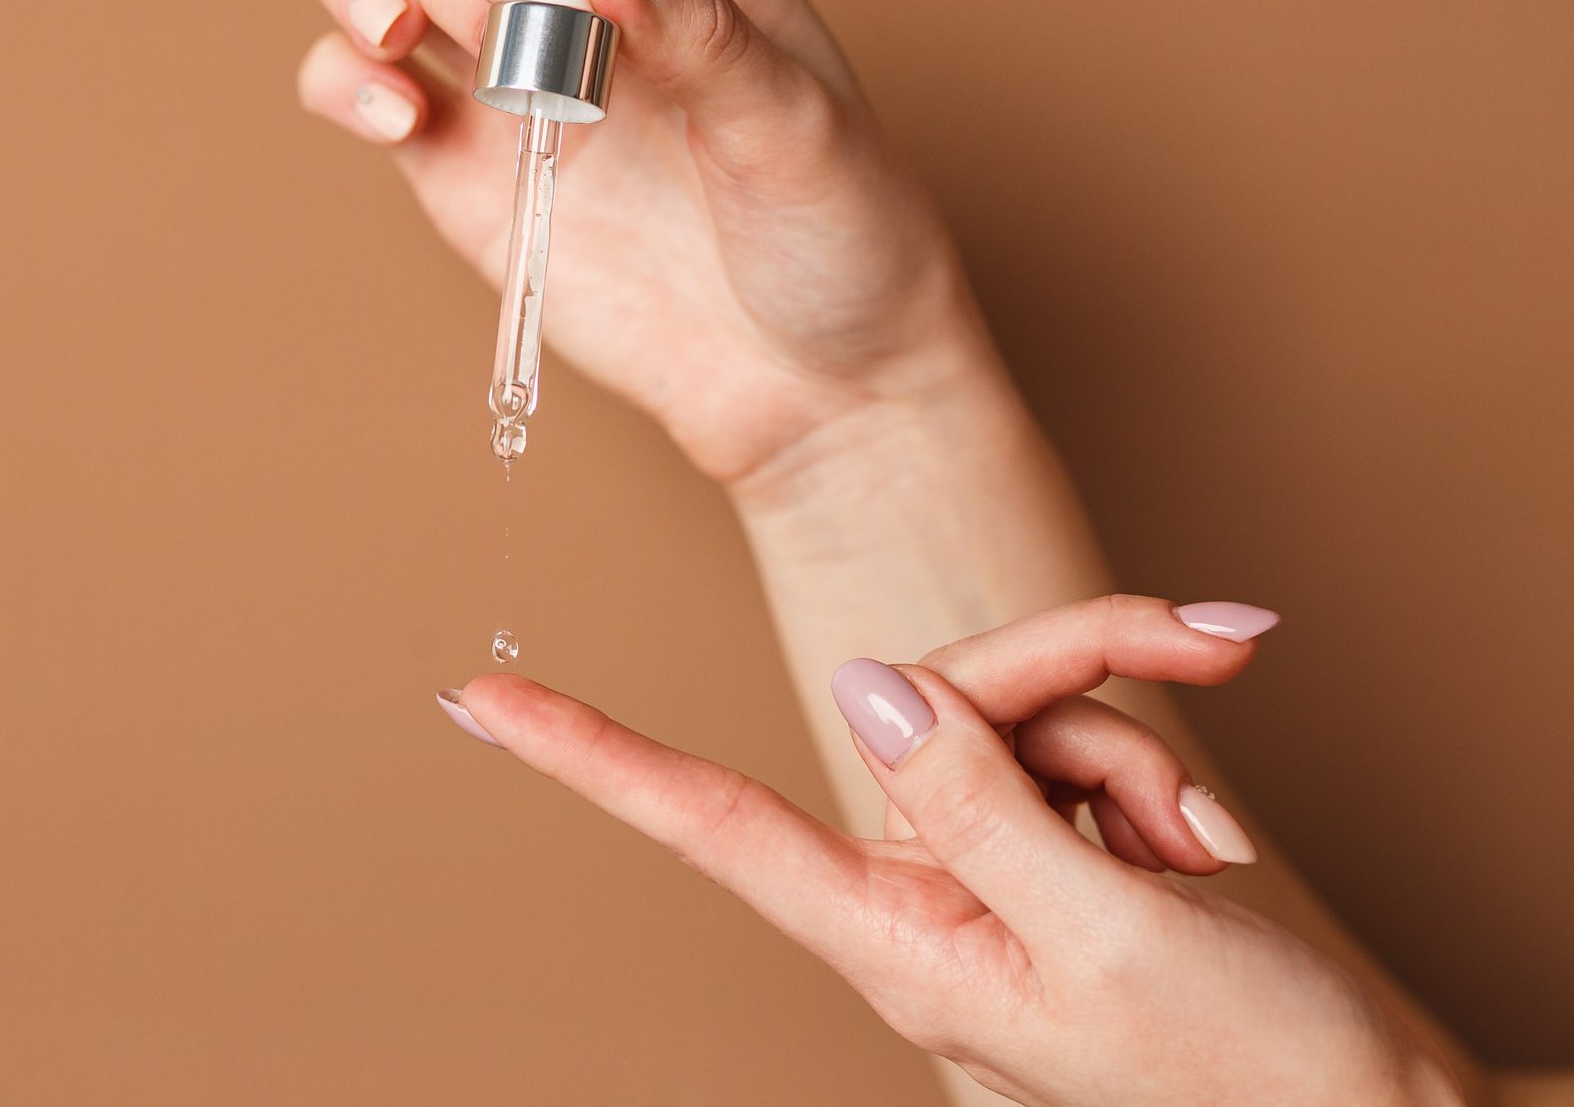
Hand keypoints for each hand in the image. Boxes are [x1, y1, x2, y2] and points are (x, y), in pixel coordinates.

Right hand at [297, 0, 977, 484]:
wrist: (811, 386)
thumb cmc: (836, 241)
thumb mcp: (797, 128)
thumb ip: (699, 31)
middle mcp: (577, 2)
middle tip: (493, 24)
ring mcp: (509, 81)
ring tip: (394, 38)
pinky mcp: (461, 168)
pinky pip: (362, 89)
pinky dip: (344, 81)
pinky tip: (393, 117)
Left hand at [437, 596, 1460, 1105]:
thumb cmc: (1243, 1080)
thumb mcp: (1105, 938)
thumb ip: (978, 803)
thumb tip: (864, 690)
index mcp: (895, 938)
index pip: (707, 826)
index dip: (589, 757)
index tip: (476, 699)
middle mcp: (920, 894)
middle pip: (941, 704)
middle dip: (1077, 674)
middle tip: (1216, 653)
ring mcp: (985, 871)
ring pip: (1017, 715)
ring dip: (1131, 752)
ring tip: (1199, 853)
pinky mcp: (1047, 851)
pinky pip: (1070, 750)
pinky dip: (1148, 776)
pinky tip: (1201, 849)